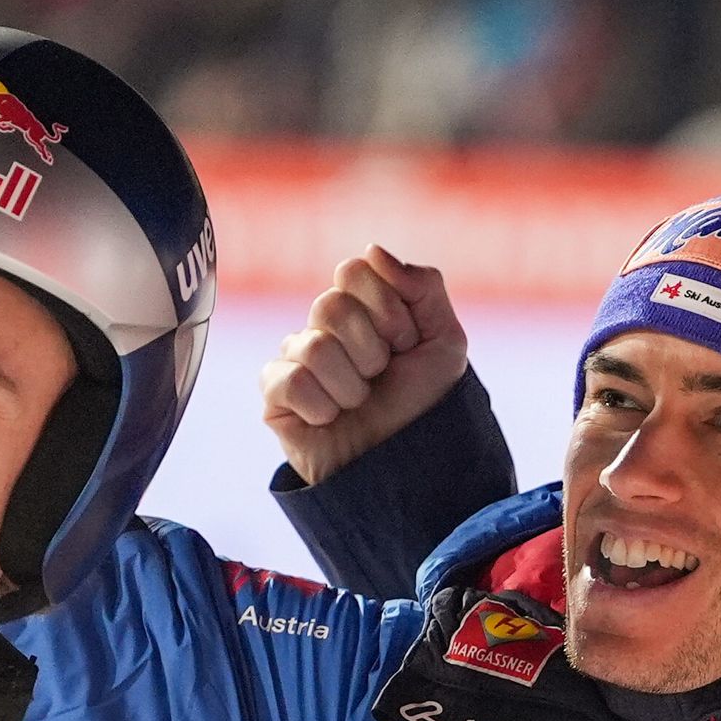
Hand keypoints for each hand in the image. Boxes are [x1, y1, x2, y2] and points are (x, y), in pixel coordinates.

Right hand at [263, 247, 473, 488]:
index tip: (405, 346)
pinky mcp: (275, 395)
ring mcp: (295, 359)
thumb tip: (372, 251)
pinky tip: (331, 420)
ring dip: (351, 385)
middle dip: (371, 350)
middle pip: (329, 304)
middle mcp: (324, 327)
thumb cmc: (426, 408)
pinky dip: (322, 406)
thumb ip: (423, 286)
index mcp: (362, 307)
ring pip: (313, 346)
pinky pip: (288, 380)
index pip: (355, 271)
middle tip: (381, 379)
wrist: (410, 469)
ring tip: (359, 405)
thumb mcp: (445, 342)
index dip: (389, 311)